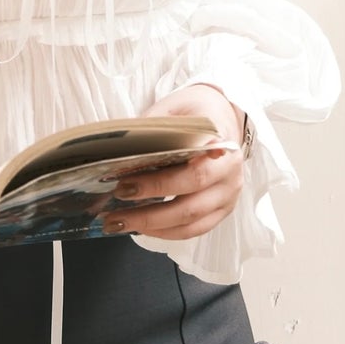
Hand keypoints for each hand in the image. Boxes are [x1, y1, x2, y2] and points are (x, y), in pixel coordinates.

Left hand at [100, 82, 246, 241]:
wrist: (223, 115)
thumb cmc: (196, 112)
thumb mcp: (173, 111)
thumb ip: (152, 133)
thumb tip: (117, 155)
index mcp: (222, 146)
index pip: (192, 173)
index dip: (158, 185)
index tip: (125, 185)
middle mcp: (229, 175)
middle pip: (190, 205)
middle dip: (149, 213)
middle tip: (115, 212)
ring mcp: (227, 196)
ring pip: (190, 223)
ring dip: (152, 227)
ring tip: (119, 223)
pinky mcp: (221, 210)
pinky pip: (193, 230)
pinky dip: (165, 232)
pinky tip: (140, 227)